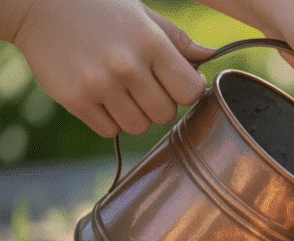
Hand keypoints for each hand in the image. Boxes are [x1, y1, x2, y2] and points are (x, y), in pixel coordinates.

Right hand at [6, 0, 213, 137]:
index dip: (187, 91)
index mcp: (151, 43)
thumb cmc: (100, 10)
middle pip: (166, 114)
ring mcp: (99, 85)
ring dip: (135, 115)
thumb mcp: (143, 16)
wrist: (39, 6)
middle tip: (145, 87)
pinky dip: (109, 120)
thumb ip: (178, 40)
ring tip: (122, 91)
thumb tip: (210, 55)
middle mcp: (127, 66)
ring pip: (139, 127)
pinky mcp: (75, 100)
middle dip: (160, 105)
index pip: (191, 91)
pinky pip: (109, 130)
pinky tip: (101, 96)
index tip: (176, 83)